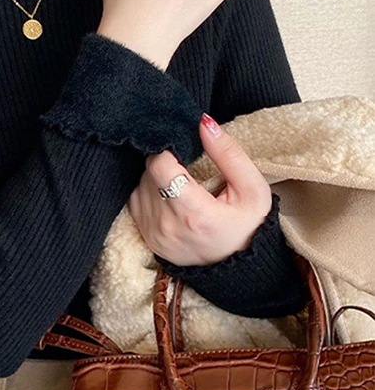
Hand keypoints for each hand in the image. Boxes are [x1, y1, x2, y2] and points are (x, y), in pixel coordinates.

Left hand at [127, 113, 272, 265]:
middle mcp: (167, 226)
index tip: (183, 151)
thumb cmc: (247, 225)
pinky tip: (173, 199)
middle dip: (166, 163)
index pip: (159, 166)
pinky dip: (150, 193)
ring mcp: (153, 234)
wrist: (235, 266)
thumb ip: (229, 154)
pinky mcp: (146, 236)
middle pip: (149, 173)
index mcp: (194, 214)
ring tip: (184, 187)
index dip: (168, 150)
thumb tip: (204, 123)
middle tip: (189, 171)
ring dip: (157, 178)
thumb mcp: (253, 189)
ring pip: (141, 185)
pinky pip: (136, 200)